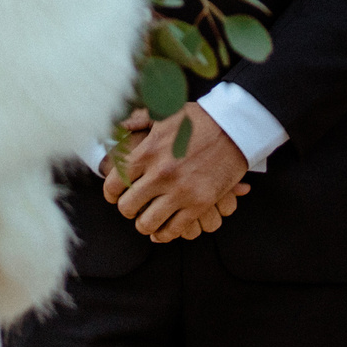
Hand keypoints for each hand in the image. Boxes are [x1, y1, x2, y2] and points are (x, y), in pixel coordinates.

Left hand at [102, 103, 249, 240]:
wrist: (236, 128)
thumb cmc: (199, 119)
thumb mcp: (164, 112)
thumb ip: (137, 120)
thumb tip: (116, 126)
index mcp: (148, 151)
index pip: (114, 183)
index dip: (110, 193)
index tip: (115, 195)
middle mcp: (161, 174)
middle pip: (127, 207)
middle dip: (127, 209)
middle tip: (134, 206)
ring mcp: (181, 191)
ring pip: (147, 224)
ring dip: (144, 224)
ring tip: (147, 218)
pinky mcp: (200, 203)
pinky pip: (174, 230)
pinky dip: (164, 234)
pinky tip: (162, 230)